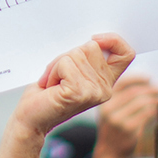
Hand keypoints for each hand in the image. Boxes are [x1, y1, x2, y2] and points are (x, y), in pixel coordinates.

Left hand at [10, 34, 133, 140]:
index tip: (95, 39)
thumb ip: (85, 57)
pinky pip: (65, 63)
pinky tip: (51, 87)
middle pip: (92, 47)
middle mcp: (105, 88)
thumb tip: (92, 39)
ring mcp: (95, 91)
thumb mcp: (71, 70)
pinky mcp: (79, 92)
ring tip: (54, 83)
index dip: (114, 40)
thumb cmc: (47, 94)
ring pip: (76, 54)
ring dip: (58, 65)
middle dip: (68, 55)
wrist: (31, 119)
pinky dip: (52, 71)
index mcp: (106, 82)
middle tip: (59, 75)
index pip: (126, 54)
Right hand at [90, 75, 157, 157]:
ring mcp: (118, 119)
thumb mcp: (112, 110)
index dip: (137, 78)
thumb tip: (148, 80)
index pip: (122, 82)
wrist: (110, 151)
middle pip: (135, 92)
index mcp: (104, 101)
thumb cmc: (115, 126)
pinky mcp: (128, 129)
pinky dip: (156, 108)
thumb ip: (123, 96)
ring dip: (155, 98)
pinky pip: (147, 114)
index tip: (149, 77)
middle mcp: (108, 109)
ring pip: (142, 102)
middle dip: (150, 88)